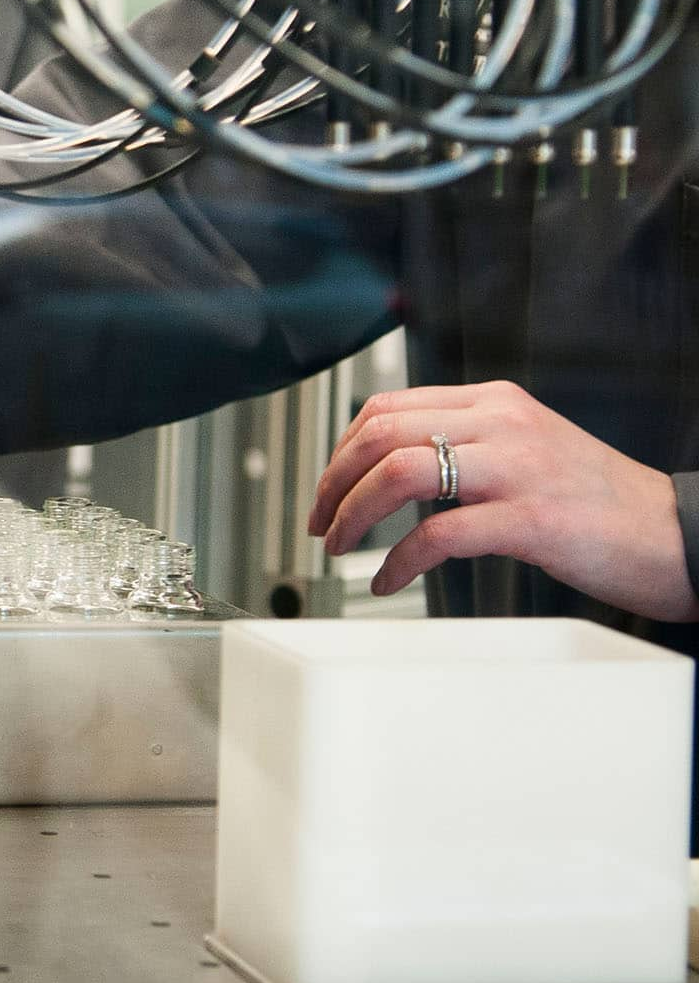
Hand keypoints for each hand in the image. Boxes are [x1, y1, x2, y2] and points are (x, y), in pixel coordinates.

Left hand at [309, 380, 698, 622]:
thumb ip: (465, 446)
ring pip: (399, 473)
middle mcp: (504, 425)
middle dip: (332, 482)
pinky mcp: (534, 520)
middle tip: (320, 523)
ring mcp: (520, 470)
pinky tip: (388, 579)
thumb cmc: (599, 503)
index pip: (387, 408)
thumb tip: (389, 467)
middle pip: (380, 435)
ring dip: (353, 515)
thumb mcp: (526, 451)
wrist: (680, 535)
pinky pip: (439, 535)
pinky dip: (398, 561)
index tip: (326, 487)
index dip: (340, 450)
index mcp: (496, 403)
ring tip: (341, 546)